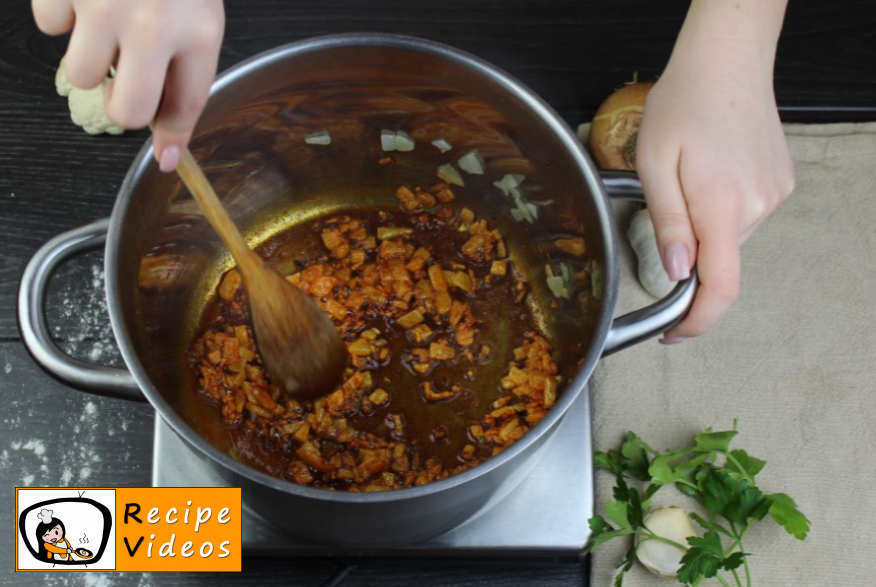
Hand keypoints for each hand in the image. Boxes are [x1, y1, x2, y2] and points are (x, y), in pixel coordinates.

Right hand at [32, 0, 224, 171]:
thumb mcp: (199, 10)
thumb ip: (188, 70)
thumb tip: (167, 149)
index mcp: (199, 31)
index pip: (185, 107)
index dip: (173, 137)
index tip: (167, 157)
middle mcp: (153, 24)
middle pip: (127, 112)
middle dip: (124, 103)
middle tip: (128, 78)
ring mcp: (105, 6)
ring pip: (82, 75)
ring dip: (91, 53)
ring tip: (110, 20)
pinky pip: (50, 26)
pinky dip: (64, 13)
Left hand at [636, 0, 793, 342]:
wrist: (727, 63)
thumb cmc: (683, 105)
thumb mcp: (654, 165)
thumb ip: (668, 223)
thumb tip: (678, 274)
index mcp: (720, 206)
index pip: (719, 288)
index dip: (696, 322)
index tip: (673, 335)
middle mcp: (755, 207)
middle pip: (719, 263)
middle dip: (688, 258)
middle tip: (664, 213)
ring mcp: (772, 196)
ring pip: (730, 241)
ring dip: (703, 231)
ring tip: (686, 182)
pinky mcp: (779, 184)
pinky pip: (744, 217)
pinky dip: (721, 212)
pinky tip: (709, 175)